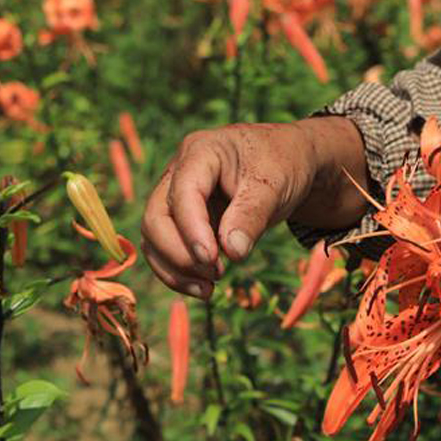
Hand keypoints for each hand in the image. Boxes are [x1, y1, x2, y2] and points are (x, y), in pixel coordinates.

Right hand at [140, 117, 368, 298]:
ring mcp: (174, 197)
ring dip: (175, 269)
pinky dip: (178, 273)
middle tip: (217, 273)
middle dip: (179, 253)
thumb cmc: (280, 164)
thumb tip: (232, 252)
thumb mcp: (275, 185)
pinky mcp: (179, 220)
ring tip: (209, 289)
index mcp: (201, 151)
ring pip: (153, 238)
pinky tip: (203, 289)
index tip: (212, 259)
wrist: (287, 162)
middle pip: (156, 217)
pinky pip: (164, 250)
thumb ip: (252, 215)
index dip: (192, 229)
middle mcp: (178, 172)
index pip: (183, 192)